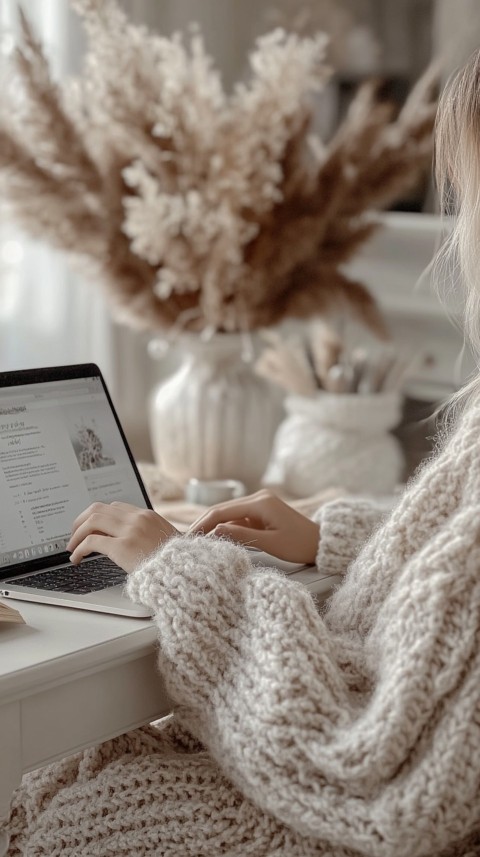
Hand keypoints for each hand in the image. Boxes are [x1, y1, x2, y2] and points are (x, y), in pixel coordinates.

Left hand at [67, 501, 178, 571]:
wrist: (184, 573)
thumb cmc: (176, 563)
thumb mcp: (163, 542)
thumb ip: (146, 536)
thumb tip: (127, 543)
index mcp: (147, 515)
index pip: (114, 507)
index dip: (97, 516)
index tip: (90, 528)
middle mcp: (137, 518)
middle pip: (98, 509)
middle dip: (81, 521)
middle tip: (74, 534)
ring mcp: (129, 531)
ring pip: (91, 521)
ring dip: (77, 534)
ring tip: (72, 547)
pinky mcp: (122, 547)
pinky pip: (91, 542)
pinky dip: (79, 549)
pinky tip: (76, 558)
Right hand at [189, 489, 319, 564]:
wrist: (320, 543)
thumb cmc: (300, 545)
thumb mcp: (271, 543)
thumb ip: (242, 536)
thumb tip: (215, 530)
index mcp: (261, 503)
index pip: (222, 511)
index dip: (204, 523)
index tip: (189, 537)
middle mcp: (258, 498)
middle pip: (223, 510)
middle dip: (204, 524)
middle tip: (187, 540)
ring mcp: (260, 504)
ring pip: (229, 515)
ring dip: (214, 526)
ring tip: (197, 541)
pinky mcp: (261, 512)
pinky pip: (238, 519)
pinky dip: (226, 528)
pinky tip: (214, 538)